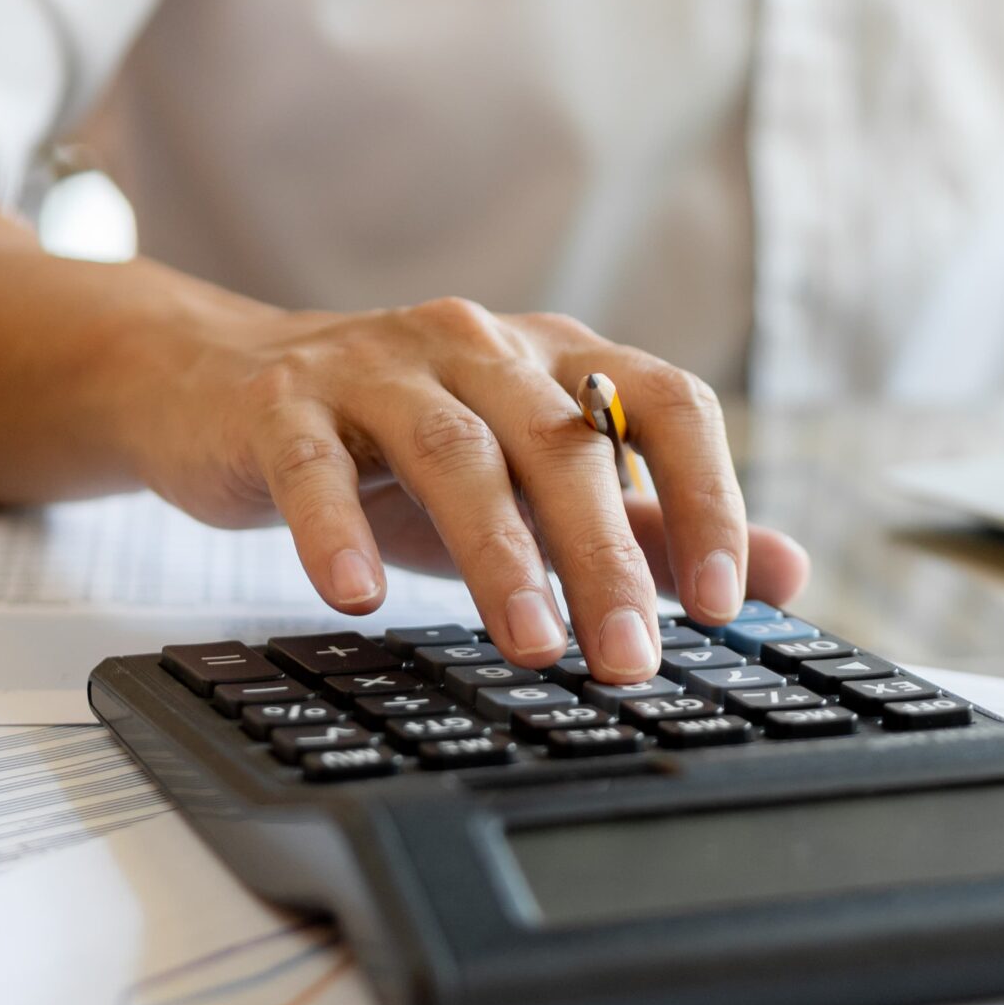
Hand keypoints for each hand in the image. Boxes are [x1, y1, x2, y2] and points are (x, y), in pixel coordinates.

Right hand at [134, 299, 809, 679]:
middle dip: (606, 558)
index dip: (707, 493)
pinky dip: (336, 527)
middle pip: (563, 443)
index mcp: (559, 361)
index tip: (724, 599)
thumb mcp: (534, 486)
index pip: (664, 402)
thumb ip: (654, 525)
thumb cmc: (402, 453)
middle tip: (631, 659)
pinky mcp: (283, 402)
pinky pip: (316, 465)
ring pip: (456, 453)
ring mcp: (378, 366)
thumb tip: (782, 571)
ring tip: (531, 647)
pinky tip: (355, 594)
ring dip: (500, 555)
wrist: (221, 388)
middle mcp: (480, 345)